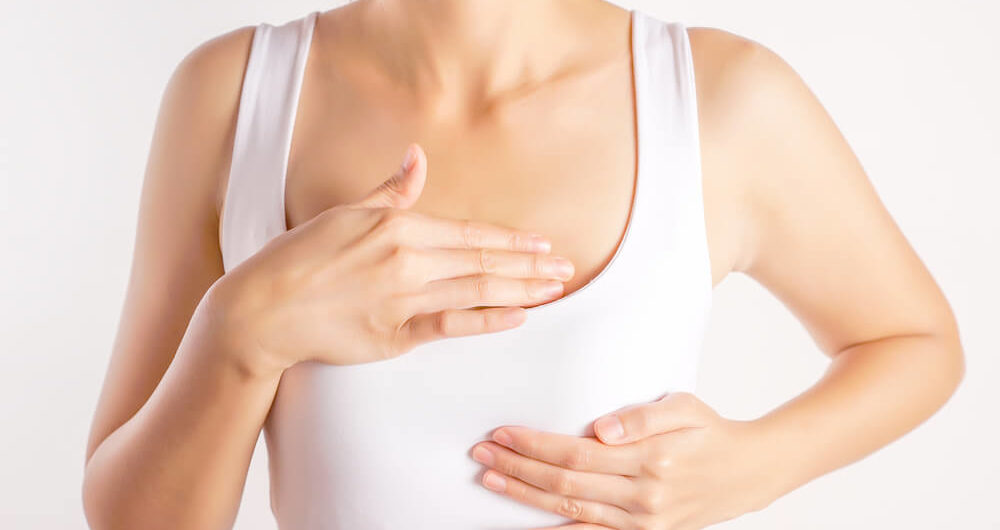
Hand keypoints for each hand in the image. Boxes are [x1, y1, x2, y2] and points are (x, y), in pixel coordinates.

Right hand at [211, 143, 575, 373]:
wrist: (263, 309)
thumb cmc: (300, 257)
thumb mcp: (347, 213)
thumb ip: (391, 191)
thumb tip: (417, 157)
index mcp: (397, 227)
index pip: (470, 234)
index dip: (511, 240)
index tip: (543, 244)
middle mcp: (407, 261)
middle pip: (483, 263)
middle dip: (530, 266)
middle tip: (566, 269)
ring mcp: (402, 300)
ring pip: (476, 292)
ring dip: (521, 290)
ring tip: (554, 290)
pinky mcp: (393, 335)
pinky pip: (451, 326)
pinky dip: (487, 321)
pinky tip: (517, 317)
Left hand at [470, 392, 780, 529]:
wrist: (748, 472)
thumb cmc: (711, 432)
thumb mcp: (685, 408)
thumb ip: (644, 416)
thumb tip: (601, 428)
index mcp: (651, 461)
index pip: (576, 454)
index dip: (534, 445)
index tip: (502, 432)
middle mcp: (643, 497)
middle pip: (564, 485)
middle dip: (518, 468)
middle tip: (481, 453)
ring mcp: (642, 523)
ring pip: (570, 512)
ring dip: (525, 496)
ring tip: (491, 479)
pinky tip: (523, 526)